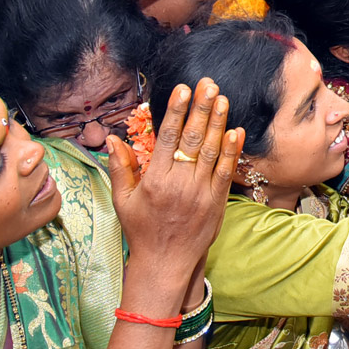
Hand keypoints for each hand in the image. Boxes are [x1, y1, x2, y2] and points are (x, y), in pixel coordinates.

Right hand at [107, 78, 241, 268]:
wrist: (165, 265)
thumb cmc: (142, 232)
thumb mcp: (123, 201)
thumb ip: (119, 168)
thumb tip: (112, 139)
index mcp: (154, 180)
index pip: (167, 137)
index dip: (176, 111)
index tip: (182, 89)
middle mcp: (179, 184)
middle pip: (192, 139)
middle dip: (201, 108)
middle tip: (209, 84)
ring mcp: (200, 194)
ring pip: (211, 151)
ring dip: (218, 123)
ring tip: (223, 98)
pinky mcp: (216, 203)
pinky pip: (225, 173)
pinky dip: (231, 152)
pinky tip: (236, 131)